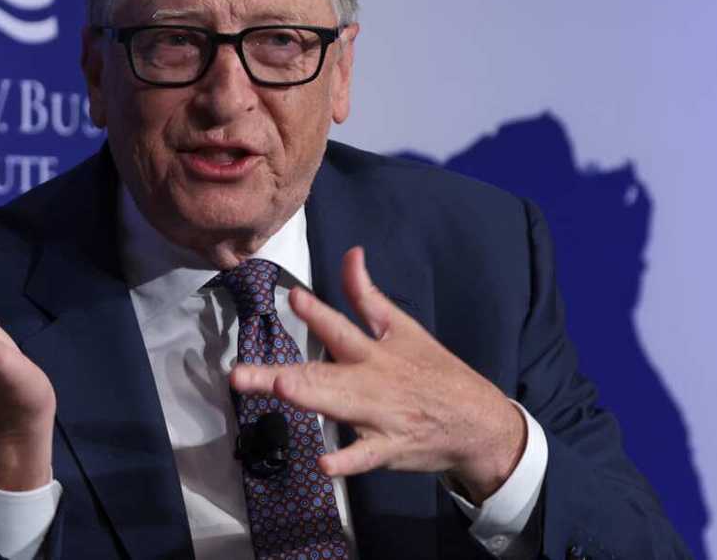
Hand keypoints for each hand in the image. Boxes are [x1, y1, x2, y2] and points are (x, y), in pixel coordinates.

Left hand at [230, 246, 525, 504]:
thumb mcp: (403, 328)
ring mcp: (379, 417)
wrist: (478, 422)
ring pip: (337, 408)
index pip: (340, 328)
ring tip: (279, 390)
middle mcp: (373, 381)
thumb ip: (367, 294)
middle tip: (238, 376)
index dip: (317, 313)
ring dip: (310, 399)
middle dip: (280, 376)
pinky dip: (346, 460)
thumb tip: (351, 253)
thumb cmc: (433, 370)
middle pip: (321, 375)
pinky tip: (324, 463)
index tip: (293, 297)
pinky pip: (364, 456)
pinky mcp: (386, 449)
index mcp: (375, 351)